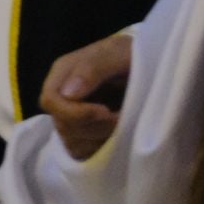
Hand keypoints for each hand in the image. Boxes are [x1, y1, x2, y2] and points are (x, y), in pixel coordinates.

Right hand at [40, 31, 132, 159]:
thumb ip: (92, 68)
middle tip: (122, 119)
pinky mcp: (86, 132)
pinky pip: (81, 151)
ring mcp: (73, 115)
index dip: (74, 112)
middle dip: (95, 127)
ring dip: (100, 139)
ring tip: (123, 126)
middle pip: (61, 124)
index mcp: (64, 73)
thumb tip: (69, 93)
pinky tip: (117, 138)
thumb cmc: (133, 55)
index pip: (51, 101)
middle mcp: (64, 95)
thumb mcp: (118, 52)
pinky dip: (100, 150)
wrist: (152, 65)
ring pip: (71, 141)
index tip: (106, 111)